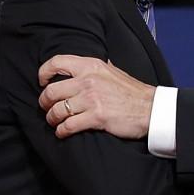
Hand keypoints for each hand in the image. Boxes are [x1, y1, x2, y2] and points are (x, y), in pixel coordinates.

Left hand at [37, 55, 154, 139]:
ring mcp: (91, 99)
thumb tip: (80, 67)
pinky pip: (67, 126)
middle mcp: (88, 80)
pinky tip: (63, 132)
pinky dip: (61, 131)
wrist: (151, 108)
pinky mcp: (96, 117)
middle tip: (47, 107)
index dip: (44, 72)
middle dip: (44, 103)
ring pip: (57, 110)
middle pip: (51, 91)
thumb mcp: (113, 71)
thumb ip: (95, 69)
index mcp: (92, 66)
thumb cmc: (132, 92)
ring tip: (56, 122)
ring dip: (52, 119)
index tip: (42, 82)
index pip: (57, 62)